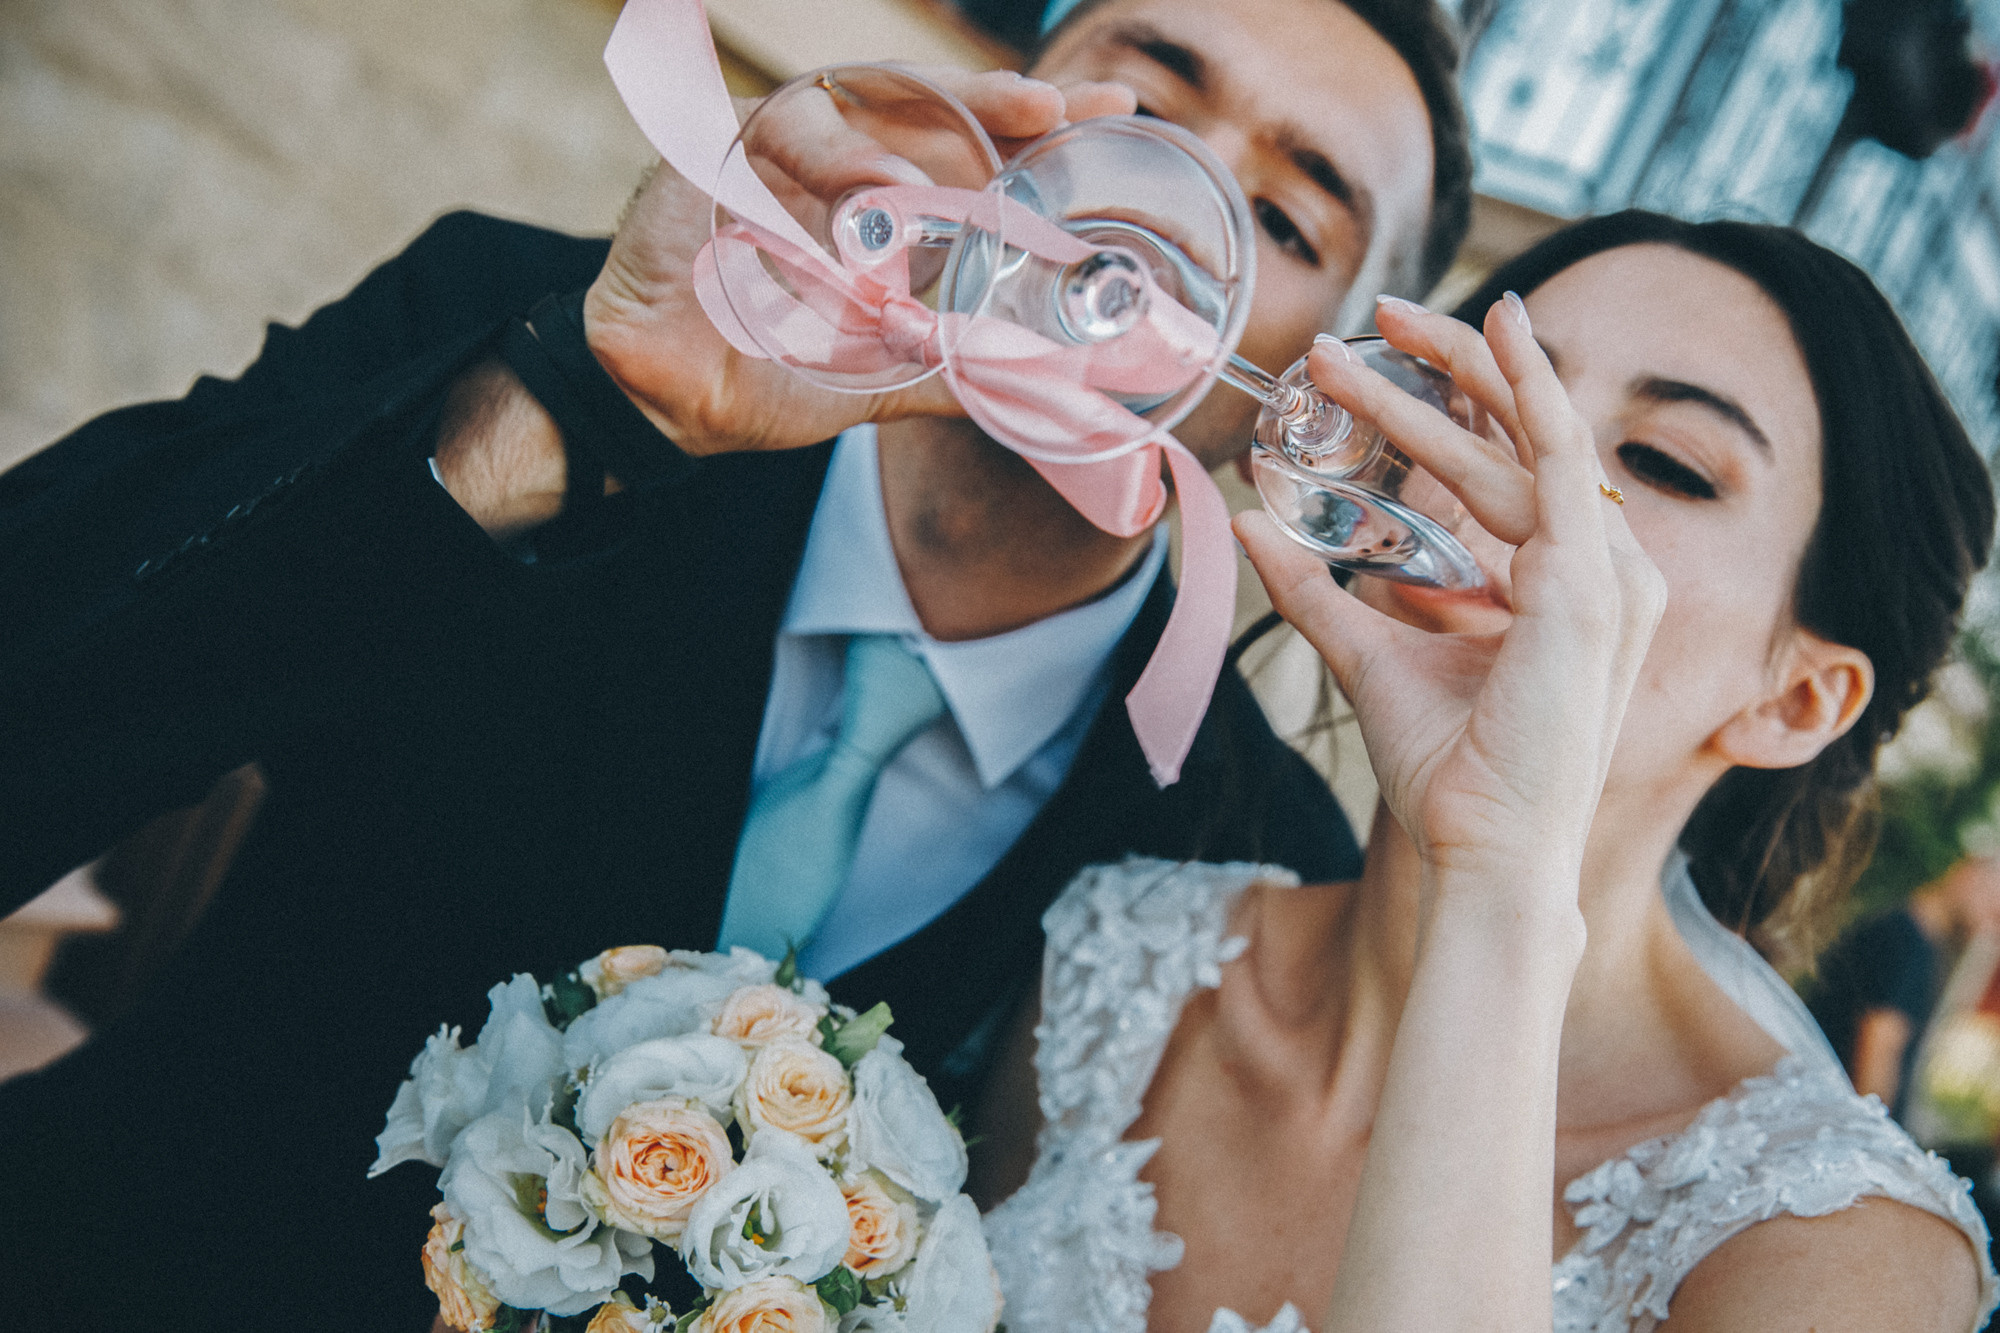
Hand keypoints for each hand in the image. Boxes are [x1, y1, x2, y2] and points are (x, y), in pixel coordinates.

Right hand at [584, 68, 1134, 457]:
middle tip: (1054, 105)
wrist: (669, 404)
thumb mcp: (876, 377)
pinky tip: (853, 198)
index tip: (1107, 107)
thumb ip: (949, 368)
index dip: (1030, 124)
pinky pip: (765, 141)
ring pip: (841, 111)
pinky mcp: (710, 158)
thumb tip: (1039, 387)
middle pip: (918, 103)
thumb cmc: (764, 375)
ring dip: (891, 143)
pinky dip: (816, 168)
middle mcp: (830, 162)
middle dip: (990, 100)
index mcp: (877, 199)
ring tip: (919, 183)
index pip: (963, 141)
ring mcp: (770, 154)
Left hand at [1235, 296, 1665, 890]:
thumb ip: (1320, 591)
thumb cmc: (1449, 771)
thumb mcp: (1371, 655)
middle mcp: (1605, 572)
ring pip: (1523, 437)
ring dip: (1447, 374)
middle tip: (1379, 315)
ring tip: (1372, 327)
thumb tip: (1256, 531)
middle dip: (1452, 367)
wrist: (1484, 848)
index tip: (1397, 356)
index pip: (1520, 470)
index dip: (1463, 404)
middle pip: (1527, 438)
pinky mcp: (1589, 582)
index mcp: (1570, 589)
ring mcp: (1608, 574)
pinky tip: (1500, 329)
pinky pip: (1559, 454)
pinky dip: (1532, 385)